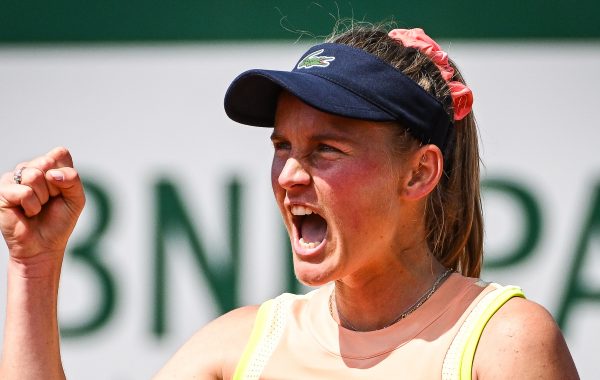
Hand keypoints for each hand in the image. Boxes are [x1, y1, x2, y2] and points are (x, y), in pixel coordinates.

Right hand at [0, 147, 85, 263]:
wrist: (44, 246)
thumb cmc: (59, 221)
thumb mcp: (76, 199)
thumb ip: (72, 180)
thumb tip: (51, 173)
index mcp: (48, 166)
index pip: (60, 153)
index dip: (65, 173)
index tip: (62, 190)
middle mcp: (30, 168)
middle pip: (47, 162)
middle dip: (54, 187)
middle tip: (49, 201)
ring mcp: (14, 179)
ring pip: (34, 175)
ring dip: (42, 197)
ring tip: (38, 207)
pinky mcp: (3, 192)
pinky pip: (24, 192)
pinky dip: (32, 206)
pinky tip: (28, 213)